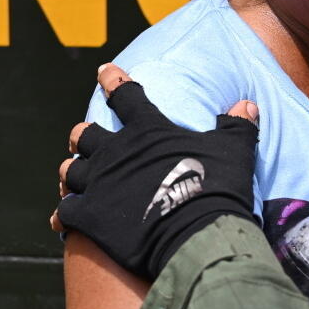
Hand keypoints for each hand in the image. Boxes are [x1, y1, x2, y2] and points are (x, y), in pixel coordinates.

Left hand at [54, 64, 259, 282]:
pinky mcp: (89, 217)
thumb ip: (236, 126)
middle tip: (82, 139)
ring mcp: (99, 184)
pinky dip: (63, 215)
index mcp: (147, 131)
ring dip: (71, 175)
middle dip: (82, 137)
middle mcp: (116, 153)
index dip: (114, 80)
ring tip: (72, 180)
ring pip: (69, 172)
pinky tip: (62, 220)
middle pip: (85, 136)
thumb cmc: (215, 190)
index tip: (104, 71)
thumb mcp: (233, 152)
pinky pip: (66, 212)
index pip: (126, 95)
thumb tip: (247, 105)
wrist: (197, 237)